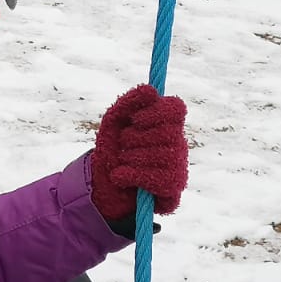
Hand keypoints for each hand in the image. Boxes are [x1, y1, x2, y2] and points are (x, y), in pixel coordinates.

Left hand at [90, 85, 187, 222]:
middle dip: (136, 138)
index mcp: (167, 123)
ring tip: (121, 161)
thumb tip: (151, 90)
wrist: (102, 185)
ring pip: (165, 156)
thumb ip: (130, 102)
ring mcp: (178, 168)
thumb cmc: (113, 148)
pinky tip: (120, 176)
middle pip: (168, 132)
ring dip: (132, 158)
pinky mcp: (173, 191)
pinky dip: (133, 175)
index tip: (134, 120)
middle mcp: (178, 144)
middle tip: (123, 144)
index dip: (156, 112)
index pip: (176, 108)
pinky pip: (161, 180)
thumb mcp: (114, 121)